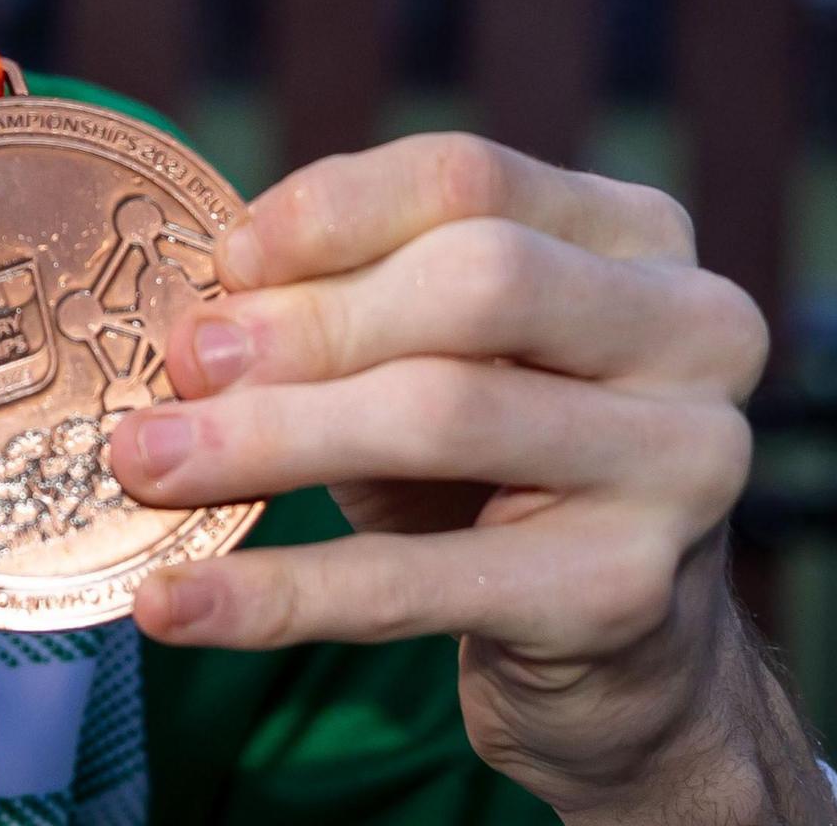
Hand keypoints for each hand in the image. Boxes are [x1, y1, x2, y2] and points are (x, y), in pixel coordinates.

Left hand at [103, 134, 833, 824]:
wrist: (625, 656)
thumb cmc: (493, 466)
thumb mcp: (431, 356)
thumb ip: (342, 303)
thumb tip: (192, 311)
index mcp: (637, 238)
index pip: (468, 180)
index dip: (329, 211)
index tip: (222, 260)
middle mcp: (692, 333)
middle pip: (474, 284)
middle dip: (305, 323)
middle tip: (180, 365)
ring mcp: (683, 464)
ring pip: (442, 416)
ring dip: (267, 441)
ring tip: (143, 463)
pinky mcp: (625, 593)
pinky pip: (415, 585)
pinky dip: (278, 595)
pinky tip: (174, 605)